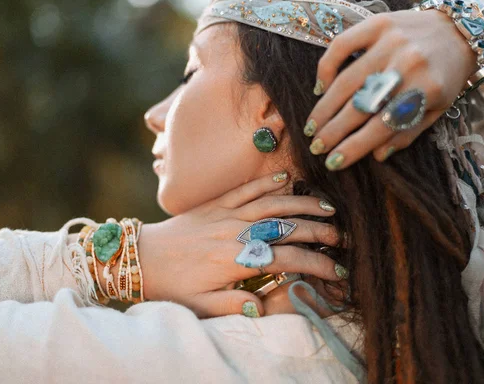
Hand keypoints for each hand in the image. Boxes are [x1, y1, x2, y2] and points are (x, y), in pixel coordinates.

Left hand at [136, 172, 342, 317]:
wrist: (141, 257)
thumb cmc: (173, 285)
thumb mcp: (202, 305)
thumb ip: (236, 306)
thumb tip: (267, 305)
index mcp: (235, 260)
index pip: (288, 258)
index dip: (317, 263)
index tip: (338, 270)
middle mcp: (235, 232)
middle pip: (286, 226)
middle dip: (319, 230)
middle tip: (341, 236)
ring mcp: (226, 213)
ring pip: (272, 203)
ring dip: (302, 203)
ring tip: (327, 206)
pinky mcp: (216, 203)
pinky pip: (246, 188)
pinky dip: (268, 182)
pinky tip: (286, 177)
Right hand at [305, 9, 476, 167]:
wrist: (459, 30)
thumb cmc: (446, 75)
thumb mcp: (438, 109)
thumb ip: (408, 133)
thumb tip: (377, 155)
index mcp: (426, 89)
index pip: (381, 127)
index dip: (353, 147)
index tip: (333, 163)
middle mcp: (407, 65)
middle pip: (359, 106)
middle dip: (333, 131)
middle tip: (316, 147)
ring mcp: (390, 42)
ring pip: (346, 81)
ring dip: (325, 108)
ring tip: (312, 127)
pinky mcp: (378, 23)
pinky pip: (341, 46)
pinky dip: (327, 68)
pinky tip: (320, 89)